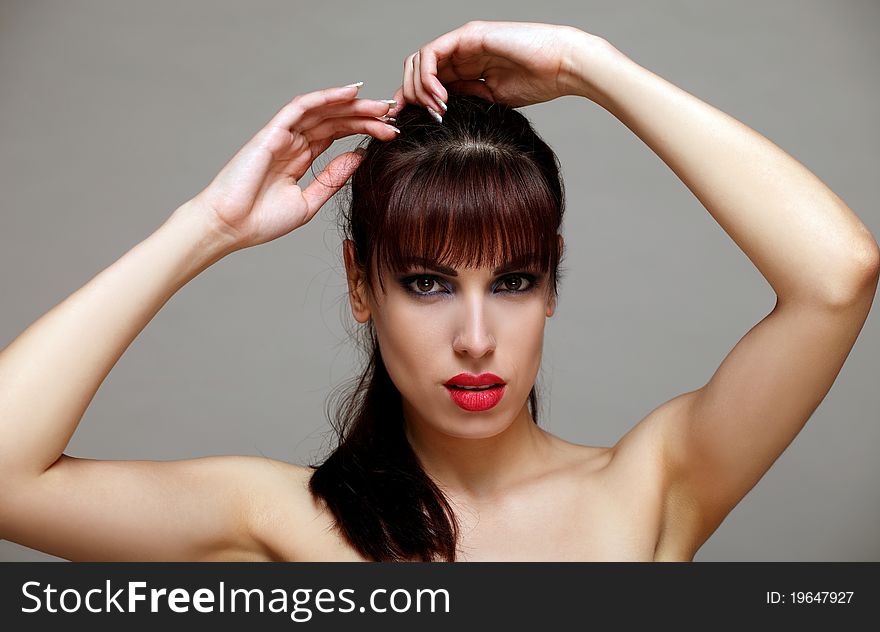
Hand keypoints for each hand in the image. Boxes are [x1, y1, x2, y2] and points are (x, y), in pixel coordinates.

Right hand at [186, 84, 397, 251]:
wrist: (230, 228)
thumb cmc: (261, 220)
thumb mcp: (308, 202)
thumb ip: (332, 178)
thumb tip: (358, 156)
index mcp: (300, 159)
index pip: (338, 135)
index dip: (365, 129)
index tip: (391, 131)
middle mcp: (293, 143)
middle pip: (335, 120)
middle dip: (365, 115)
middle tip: (393, 113)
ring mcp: (282, 136)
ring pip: (323, 110)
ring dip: (353, 104)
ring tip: (380, 104)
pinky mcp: (272, 132)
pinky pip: (301, 107)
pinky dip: (326, 97)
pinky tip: (350, 92)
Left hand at [388, 20, 596, 115]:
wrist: (562, 66)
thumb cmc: (538, 82)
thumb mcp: (492, 99)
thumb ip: (466, 99)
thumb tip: (439, 113)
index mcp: (466, 67)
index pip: (427, 82)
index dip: (414, 101)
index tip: (408, 123)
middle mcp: (460, 52)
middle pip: (416, 70)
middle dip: (409, 96)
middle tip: (417, 117)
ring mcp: (462, 42)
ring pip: (419, 61)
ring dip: (419, 90)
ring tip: (437, 110)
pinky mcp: (467, 36)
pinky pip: (431, 54)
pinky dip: (428, 78)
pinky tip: (442, 98)